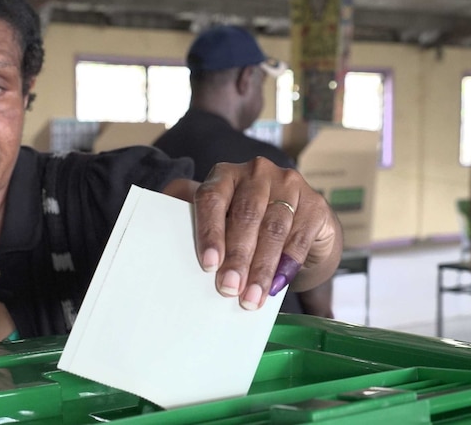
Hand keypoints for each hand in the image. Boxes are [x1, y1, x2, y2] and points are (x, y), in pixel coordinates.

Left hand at [166, 157, 342, 310]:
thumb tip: (156, 240)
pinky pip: (298, 237)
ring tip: (251, 298)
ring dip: (261, 268)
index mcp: (225, 174)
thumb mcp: (219, 218)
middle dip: (237, 257)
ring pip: (273, 229)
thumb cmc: (246, 222)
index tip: (208, 264)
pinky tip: (276, 286)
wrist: (298, 221)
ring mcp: (288, 184)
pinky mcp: (314, 203)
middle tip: (229, 289)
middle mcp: (257, 172)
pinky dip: (287, 264)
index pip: (212, 198)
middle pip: (245, 216)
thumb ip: (192, 223)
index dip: (209, 231)